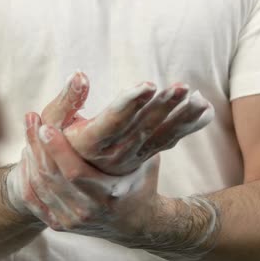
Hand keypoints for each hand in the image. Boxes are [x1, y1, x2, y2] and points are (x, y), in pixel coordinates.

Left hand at [22, 112, 163, 243]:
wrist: (137, 223)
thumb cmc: (141, 183)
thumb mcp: (145, 162)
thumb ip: (135, 140)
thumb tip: (130, 105)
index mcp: (108, 196)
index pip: (74, 172)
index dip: (57, 149)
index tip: (46, 126)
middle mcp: (87, 212)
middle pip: (52, 177)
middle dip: (38, 146)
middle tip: (31, 118)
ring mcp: (72, 221)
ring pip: (39, 187)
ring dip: (30, 157)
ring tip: (29, 130)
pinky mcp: (60, 225)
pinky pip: (34, 200)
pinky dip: (27, 176)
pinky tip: (27, 154)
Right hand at [41, 71, 214, 174]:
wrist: (72, 185)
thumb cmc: (58, 147)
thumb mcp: (52, 126)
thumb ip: (65, 102)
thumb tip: (80, 75)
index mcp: (90, 145)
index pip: (112, 123)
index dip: (129, 105)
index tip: (147, 86)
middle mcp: (114, 155)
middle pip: (142, 129)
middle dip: (164, 107)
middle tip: (182, 87)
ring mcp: (132, 158)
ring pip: (160, 137)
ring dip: (182, 118)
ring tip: (200, 99)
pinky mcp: (144, 156)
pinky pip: (168, 141)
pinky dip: (188, 126)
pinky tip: (206, 111)